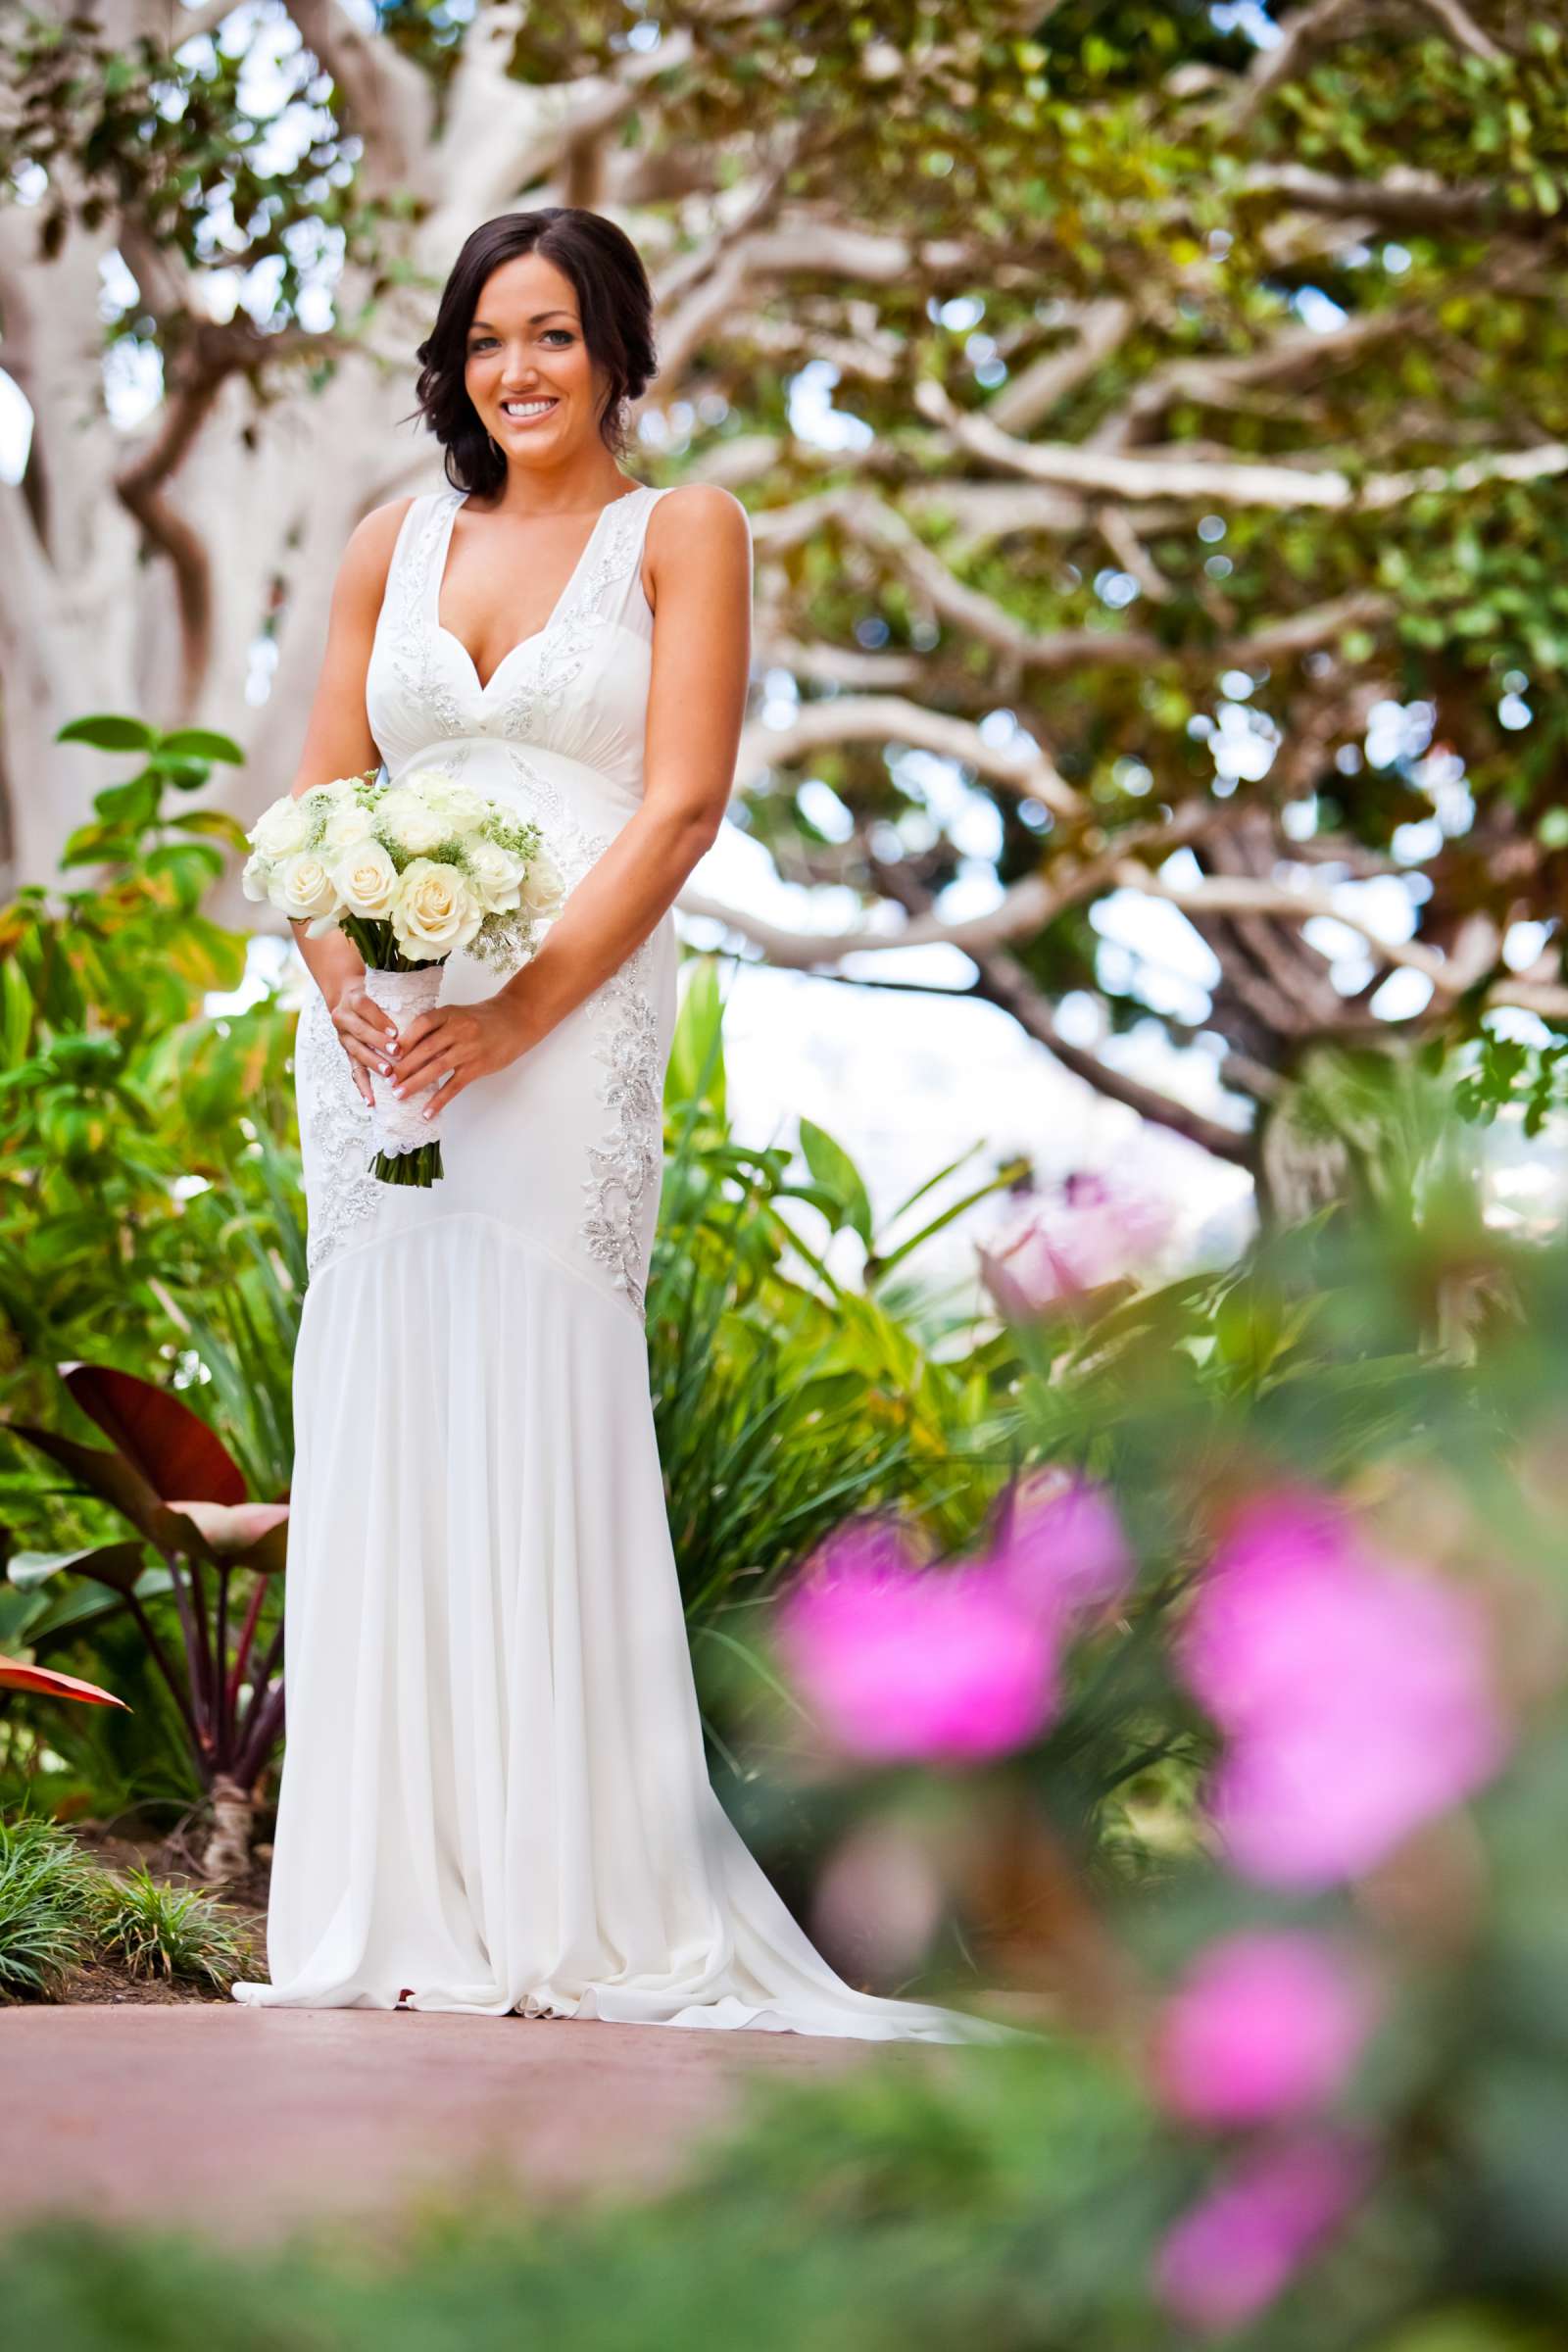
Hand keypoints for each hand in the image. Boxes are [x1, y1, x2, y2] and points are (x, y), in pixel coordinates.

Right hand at [329, 976, 398, 1107]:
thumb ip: (399, 1001)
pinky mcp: (347, 1054)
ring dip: (373, 1064)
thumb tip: (428, 1012)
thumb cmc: (376, 997)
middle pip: (360, 1031)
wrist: (348, 999)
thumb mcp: (383, 993)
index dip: (380, 1020)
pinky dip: (363, 1087)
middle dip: (379, 1043)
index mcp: (354, 999)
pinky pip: (354, 1071)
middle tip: (397, 1053)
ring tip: (388, 1074)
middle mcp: (344, 1018)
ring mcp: (344, 1038)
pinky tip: (371, 1100)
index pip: (366, 1008)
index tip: (395, 1032)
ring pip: (357, 1052)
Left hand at [387, 994, 533, 1119]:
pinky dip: (439, 1100)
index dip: (404, 1039)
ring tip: (399, 1095)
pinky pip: (455, 1086)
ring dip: (415, 1083)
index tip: (388, 1053)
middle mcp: (459, 1030)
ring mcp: (469, 1049)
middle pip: (425, 1049)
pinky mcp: (478, 1067)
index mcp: (450, 1014)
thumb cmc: (482, 1019)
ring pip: (436, 1068)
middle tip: (388, 1079)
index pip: (422, 1024)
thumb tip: (407, 1048)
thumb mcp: (458, 1014)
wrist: (515, 1021)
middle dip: (404, 1066)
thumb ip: (436, 1027)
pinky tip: (427, 1112)